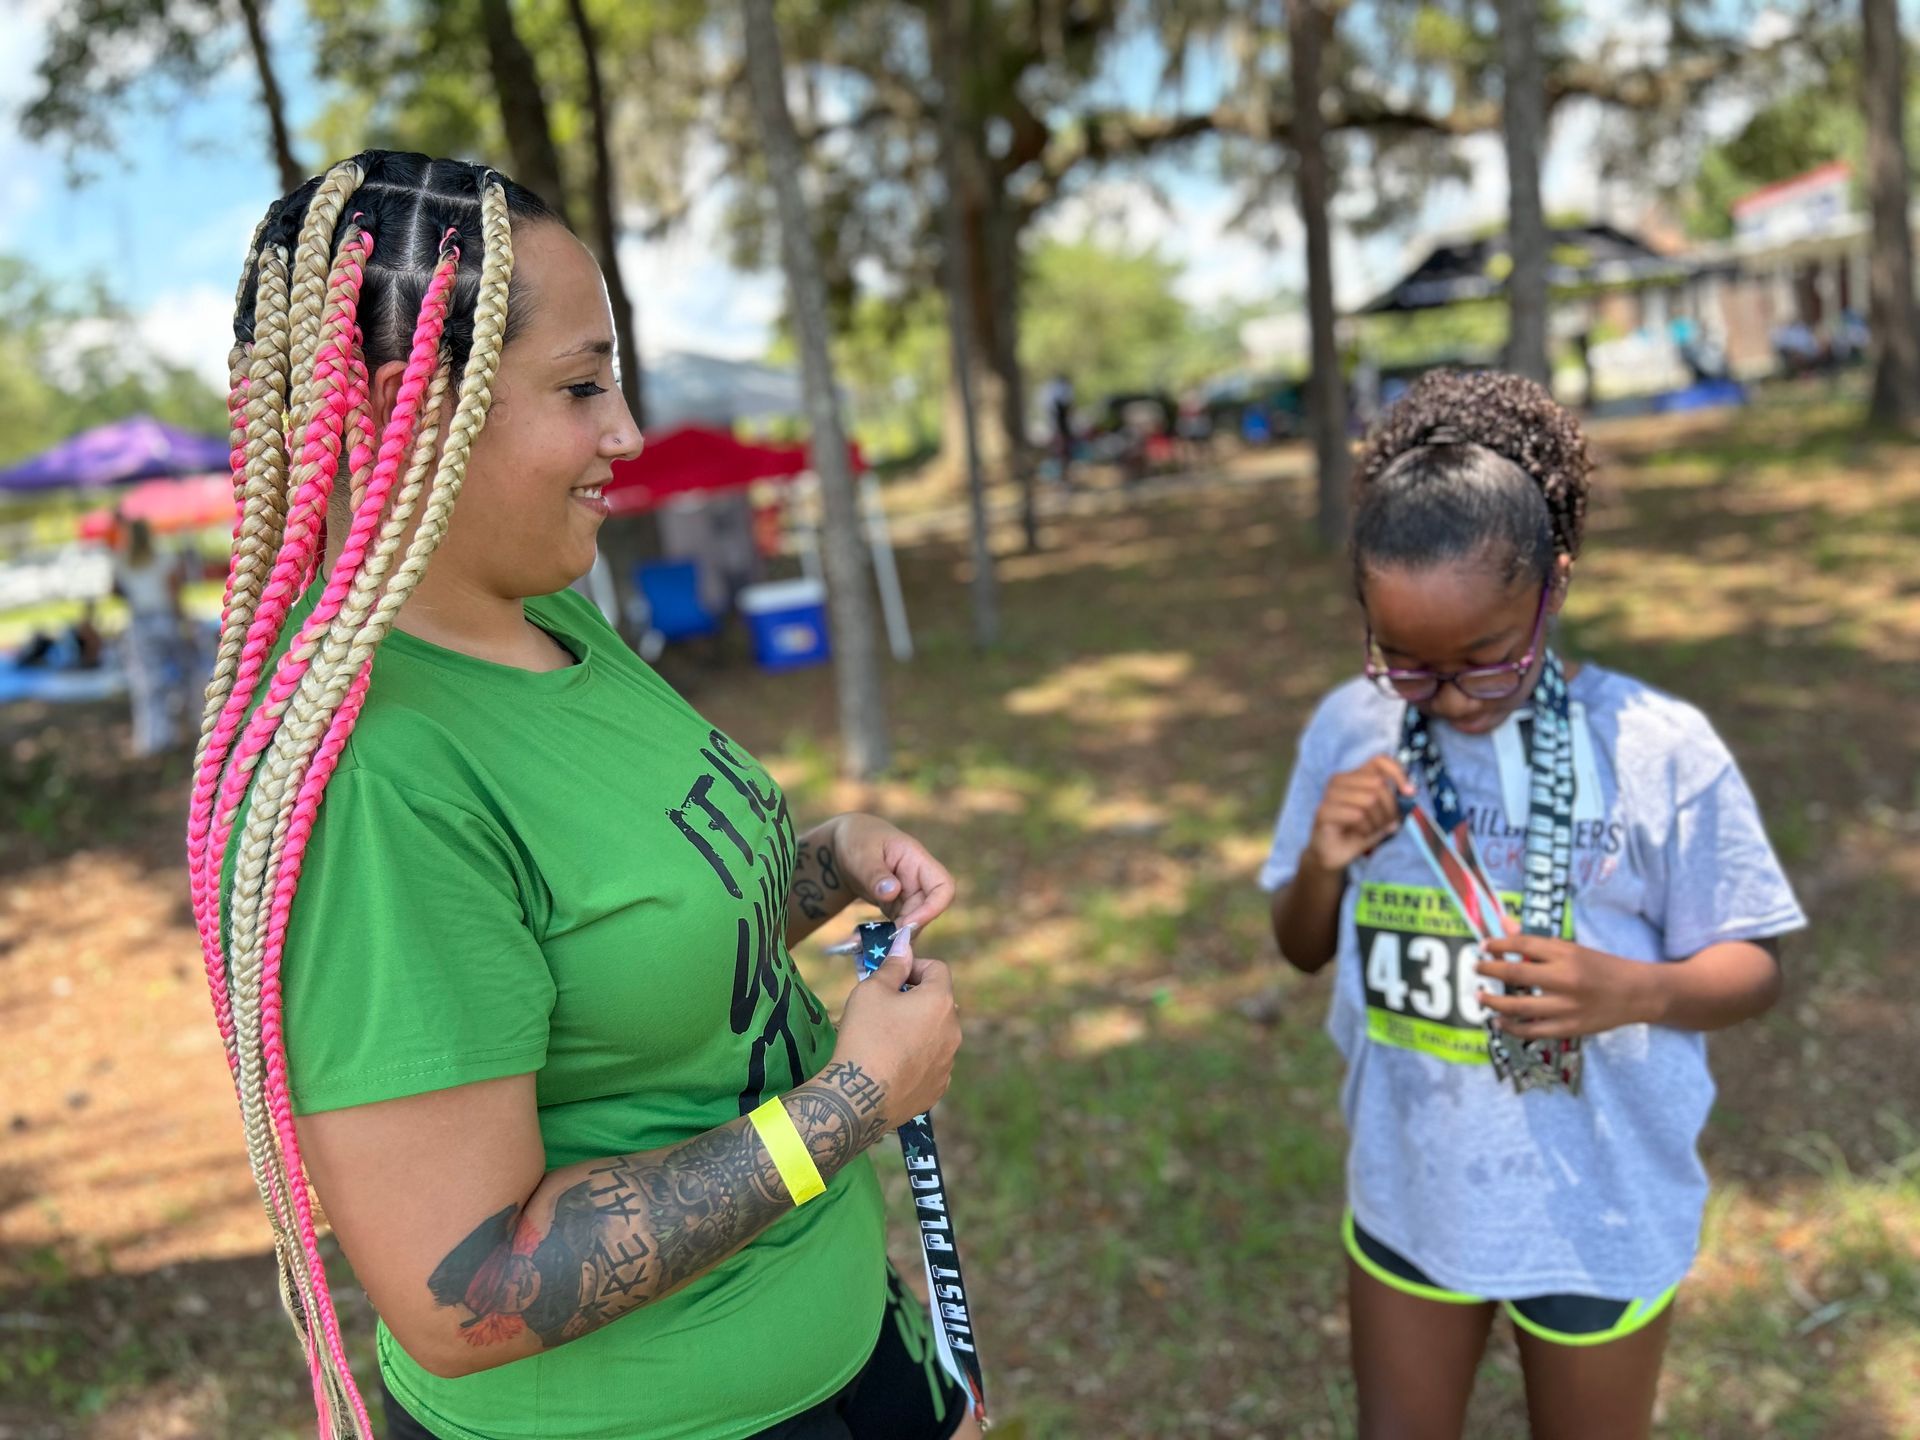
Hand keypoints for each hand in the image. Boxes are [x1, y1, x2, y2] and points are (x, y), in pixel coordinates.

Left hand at [826, 814, 955, 933]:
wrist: (846, 845)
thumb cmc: (856, 840)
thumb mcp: (861, 854)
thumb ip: (875, 873)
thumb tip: (892, 892)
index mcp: (917, 861)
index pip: (943, 887)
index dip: (933, 909)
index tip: (908, 924)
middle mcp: (918, 880)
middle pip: (926, 911)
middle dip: (906, 929)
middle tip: (880, 943)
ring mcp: (909, 895)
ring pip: (913, 923)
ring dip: (894, 937)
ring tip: (866, 945)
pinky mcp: (897, 907)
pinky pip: (897, 926)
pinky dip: (884, 936)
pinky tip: (862, 943)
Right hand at [832, 930, 962, 1128]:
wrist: (858, 1097)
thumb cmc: (865, 1036)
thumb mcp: (871, 990)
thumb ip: (893, 965)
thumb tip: (905, 944)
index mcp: (940, 1002)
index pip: (938, 969)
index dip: (915, 967)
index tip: (893, 978)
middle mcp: (953, 1031)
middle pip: (938, 1002)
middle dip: (915, 999)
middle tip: (884, 1008)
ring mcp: (948, 1062)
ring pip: (936, 1034)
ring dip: (917, 1029)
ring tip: (885, 1039)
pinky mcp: (938, 1087)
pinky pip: (932, 1062)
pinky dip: (917, 1058)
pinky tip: (891, 1064)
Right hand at [1305, 756, 1413, 874]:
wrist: (1334, 855)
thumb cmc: (1359, 831)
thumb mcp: (1382, 814)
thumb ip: (1394, 800)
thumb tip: (1409, 791)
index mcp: (1354, 775)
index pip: (1379, 761)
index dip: (1397, 773)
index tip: (1409, 793)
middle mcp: (1340, 780)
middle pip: (1378, 783)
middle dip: (1389, 808)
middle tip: (1385, 824)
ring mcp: (1329, 794)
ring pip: (1369, 799)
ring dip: (1377, 821)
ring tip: (1371, 831)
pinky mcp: (1323, 812)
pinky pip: (1356, 815)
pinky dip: (1365, 828)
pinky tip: (1359, 834)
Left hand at [1475, 935, 1657, 1039]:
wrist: (1637, 994)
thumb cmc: (1602, 967)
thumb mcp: (1573, 948)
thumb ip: (1537, 941)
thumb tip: (1505, 925)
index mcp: (1567, 954)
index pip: (1523, 945)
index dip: (1499, 944)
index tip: (1483, 945)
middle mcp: (1565, 979)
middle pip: (1516, 973)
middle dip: (1490, 970)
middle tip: (1475, 968)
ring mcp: (1566, 1007)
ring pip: (1519, 1006)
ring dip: (1494, 1001)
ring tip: (1480, 996)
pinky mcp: (1569, 1028)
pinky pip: (1533, 1030)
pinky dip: (1512, 1026)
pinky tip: (1499, 1021)